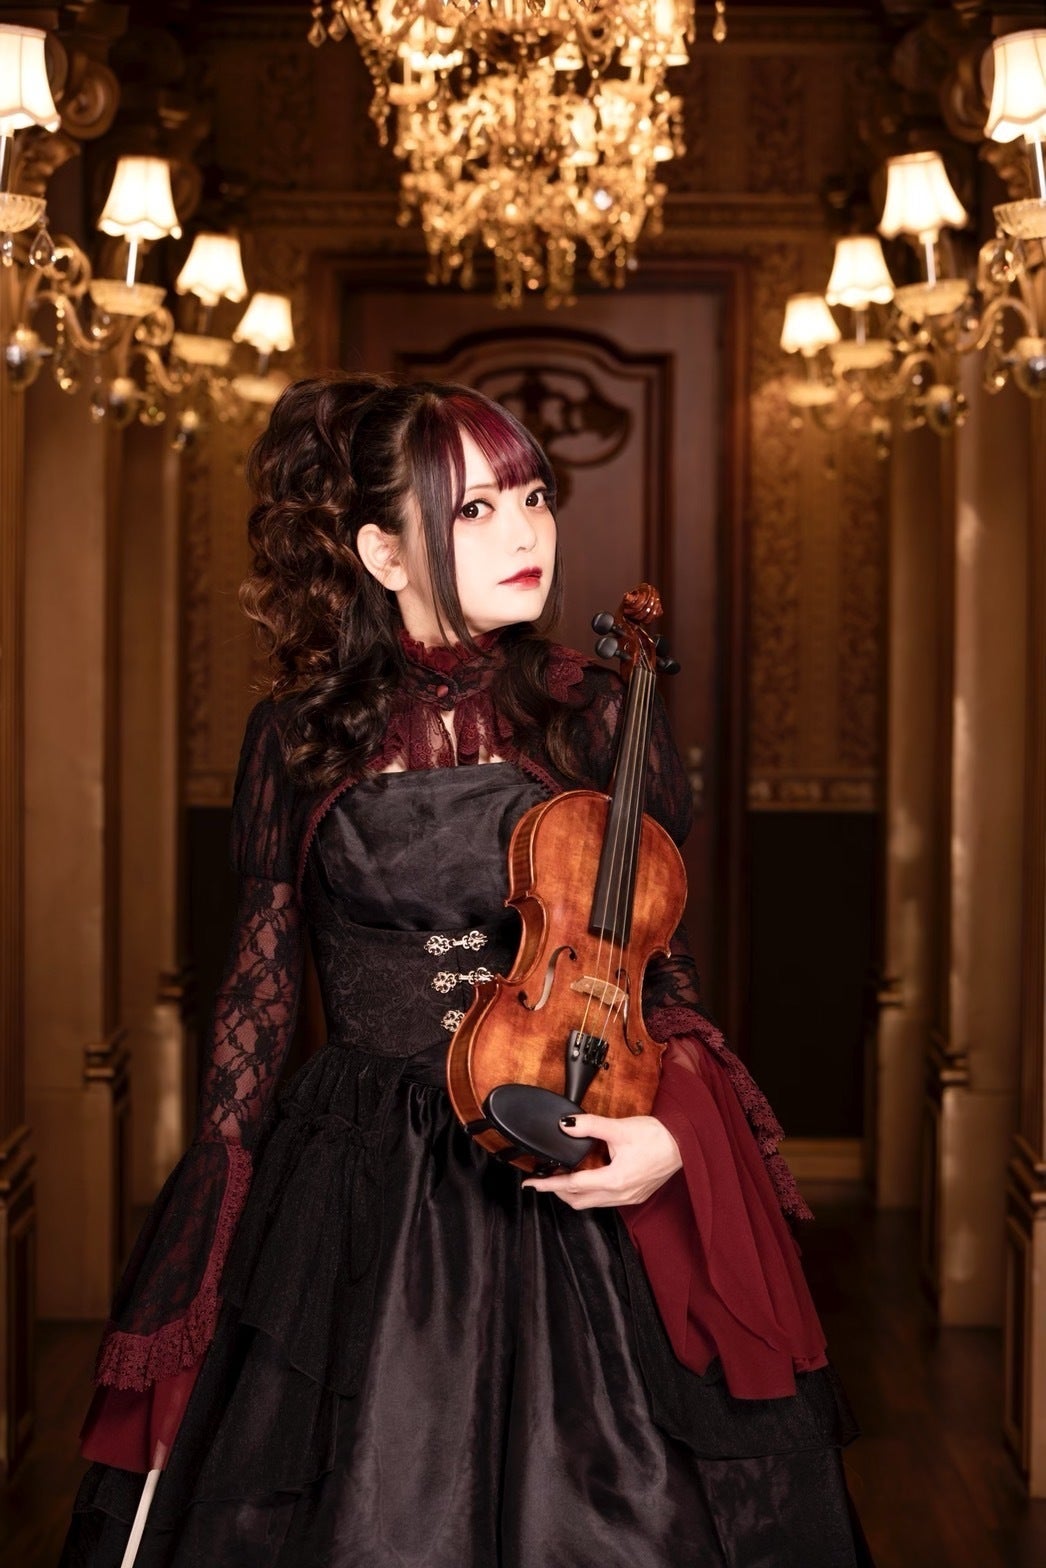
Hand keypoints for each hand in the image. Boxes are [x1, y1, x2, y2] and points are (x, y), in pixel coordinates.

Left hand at [521, 1114, 681, 1208]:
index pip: (572, 1186)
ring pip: (592, 1203)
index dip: (549, 1185)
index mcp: (614, 1180)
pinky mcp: (636, 1195)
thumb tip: (565, 1125)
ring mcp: (629, 1198)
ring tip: (562, 1179)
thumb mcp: (620, 1127)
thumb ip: (590, 1126)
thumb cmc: (657, 1136)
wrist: (686, 1144)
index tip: (531, 1184)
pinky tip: (589, 1179)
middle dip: (558, 1193)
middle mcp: (620, 1195)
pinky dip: (591, 1193)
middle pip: (579, 1201)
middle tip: (543, 1180)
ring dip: (574, 1194)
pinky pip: (606, 1201)